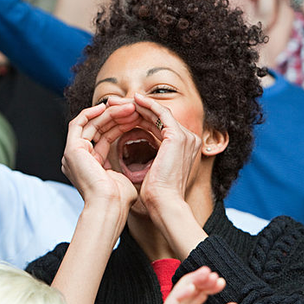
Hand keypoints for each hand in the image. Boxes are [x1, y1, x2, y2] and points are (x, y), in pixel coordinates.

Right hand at [63, 103, 137, 213]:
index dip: (120, 125)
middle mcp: (78, 158)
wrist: (109, 207)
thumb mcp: (121, 178)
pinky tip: (107, 107)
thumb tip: (138, 166)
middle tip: (134, 108)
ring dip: (109, 113)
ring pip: (90, 124)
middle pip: (97, 128)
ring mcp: (72, 153)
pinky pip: (78, 123)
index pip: (104, 138)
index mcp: (89, 165)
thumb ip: (122, 168)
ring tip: (129, 107)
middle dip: (116, 116)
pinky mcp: (72, 149)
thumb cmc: (119, 199)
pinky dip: (91, 112)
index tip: (136, 117)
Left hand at [125, 93, 202, 211]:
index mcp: (184, 147)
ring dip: (136, 104)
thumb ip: (151, 157)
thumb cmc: (157, 194)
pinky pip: (160, 113)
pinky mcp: (178, 136)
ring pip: (158, 112)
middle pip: (159, 116)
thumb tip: (133, 152)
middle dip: (135, 108)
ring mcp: (186, 136)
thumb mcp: (153, 170)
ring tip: (117, 101)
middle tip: (114, 103)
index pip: (159, 125)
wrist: (165, 204)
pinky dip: (146, 105)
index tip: (119, 115)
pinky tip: (132, 100)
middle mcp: (189, 139)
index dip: (139, 117)